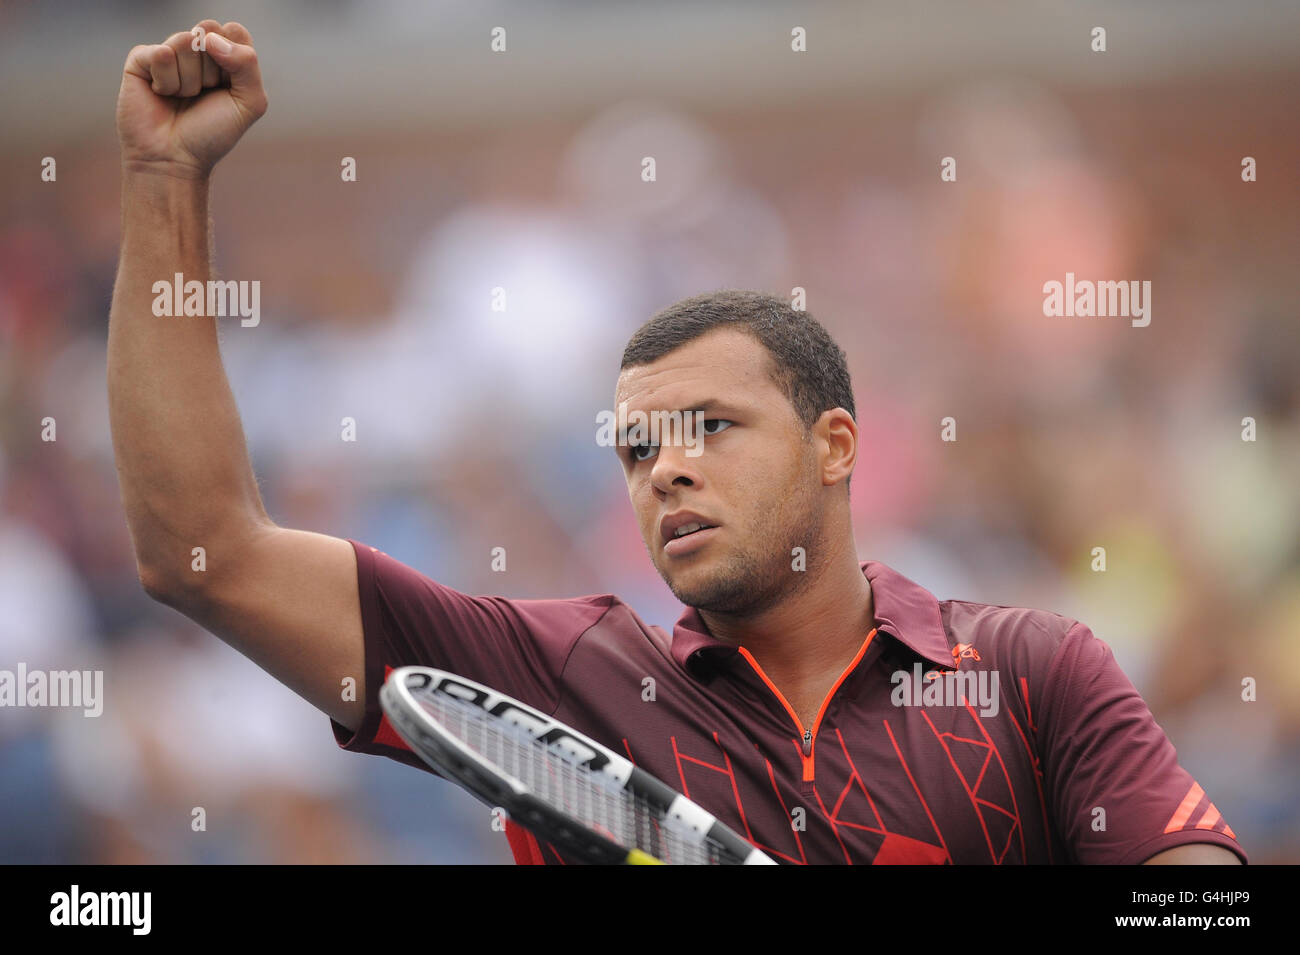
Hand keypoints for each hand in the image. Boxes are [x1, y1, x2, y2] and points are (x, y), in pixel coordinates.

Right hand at [116, 20, 267, 178]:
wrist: (175, 159)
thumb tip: (210, 37)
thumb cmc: (212, 133)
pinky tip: (161, 94)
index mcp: (225, 57)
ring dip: (188, 81)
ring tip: (181, 98)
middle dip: (211, 70)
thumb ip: (247, 64)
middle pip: (209, 32)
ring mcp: (169, 53)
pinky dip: (166, 81)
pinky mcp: (142, 59)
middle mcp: (197, 51)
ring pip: (184, 42)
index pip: (235, 32)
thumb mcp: (249, 103)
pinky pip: (161, 53)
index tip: (227, 88)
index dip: (234, 59)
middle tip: (203, 95)